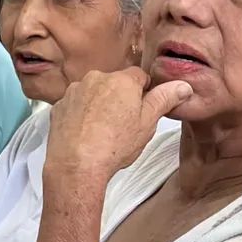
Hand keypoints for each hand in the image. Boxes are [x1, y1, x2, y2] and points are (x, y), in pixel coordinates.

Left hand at [45, 68, 191, 182]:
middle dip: (120, 98)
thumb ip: (165, 99)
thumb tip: (182, 86)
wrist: (76, 164)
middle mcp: (96, 79)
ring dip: (99, 105)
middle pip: (115, 84)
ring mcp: (75, 91)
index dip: (144, 93)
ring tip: (103, 131)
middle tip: (124, 124)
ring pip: (94, 93)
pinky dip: (82, 114)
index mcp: (122, 81)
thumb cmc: (114, 145)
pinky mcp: (59, 106)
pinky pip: (76, 105)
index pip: (140, 76)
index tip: (143, 109)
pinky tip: (86, 133)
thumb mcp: (148, 123)